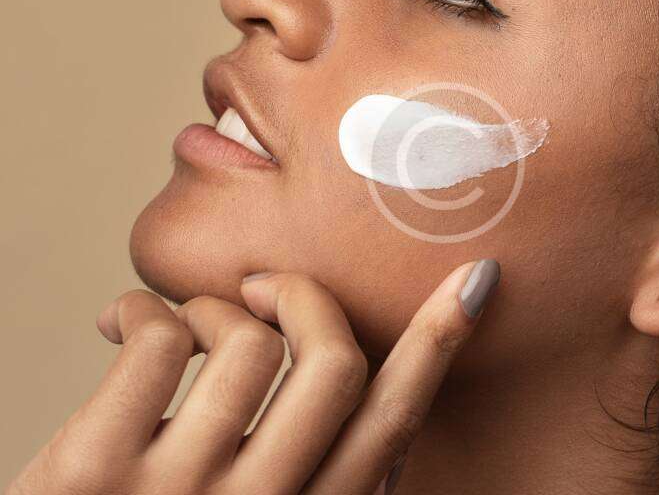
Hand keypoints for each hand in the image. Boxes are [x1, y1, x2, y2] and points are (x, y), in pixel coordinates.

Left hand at [6, 259, 499, 494]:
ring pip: (246, 340)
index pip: (393, 422)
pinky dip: (143, 310)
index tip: (473, 278)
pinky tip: (120, 324)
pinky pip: (158, 339)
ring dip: (213, 306)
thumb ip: (317, 482)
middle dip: (304, 296)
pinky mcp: (91, 474)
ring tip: (179, 323)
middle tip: (262, 282)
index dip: (439, 341)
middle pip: (334, 361)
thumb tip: (372, 405)